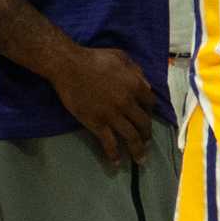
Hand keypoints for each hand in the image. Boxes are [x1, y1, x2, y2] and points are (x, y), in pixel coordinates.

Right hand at [47, 44, 160, 165]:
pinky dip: (114, 155)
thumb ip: (136, 71)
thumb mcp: (121, 57)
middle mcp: (127, 103)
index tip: (147, 116)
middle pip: (143, 123)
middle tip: (147, 142)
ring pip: (131, 137)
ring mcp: (112, 115)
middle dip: (147, 135)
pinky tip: (116, 163)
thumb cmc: (94, 58)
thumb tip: (146, 86)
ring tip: (140, 159)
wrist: (69, 66)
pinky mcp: (97, 124)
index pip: (150, 103)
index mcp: (135, 85)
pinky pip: (109, 143)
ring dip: (137, 150)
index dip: (150, 110)